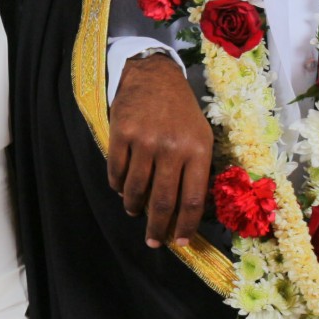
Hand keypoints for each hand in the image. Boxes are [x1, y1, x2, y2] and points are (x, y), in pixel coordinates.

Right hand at [108, 52, 213, 247]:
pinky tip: (122, 190)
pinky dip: (119, 187)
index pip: (192, 199)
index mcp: (198, 150)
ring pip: (136, 190)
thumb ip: (197, 169)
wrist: (153, 77)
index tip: (180, 242)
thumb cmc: (181, 111)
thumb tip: (188, 209)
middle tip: (153, 242)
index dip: (185, 225)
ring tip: (135, 212)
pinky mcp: (121, 134)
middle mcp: (172, 148)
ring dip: (135, 207)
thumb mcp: (201, 136)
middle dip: (157, 228)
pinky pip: (116, 172)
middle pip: (163, 200)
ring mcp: (145, 141)